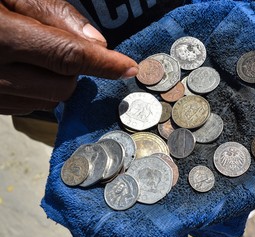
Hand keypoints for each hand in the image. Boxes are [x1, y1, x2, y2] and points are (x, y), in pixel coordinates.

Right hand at [0, 0, 137, 114]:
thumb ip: (49, 11)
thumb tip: (95, 41)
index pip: (67, 55)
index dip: (103, 63)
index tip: (129, 67)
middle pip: (63, 84)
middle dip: (75, 68)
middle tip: (59, 44)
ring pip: (49, 100)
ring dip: (58, 80)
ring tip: (37, 54)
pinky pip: (29, 106)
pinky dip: (39, 91)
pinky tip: (25, 70)